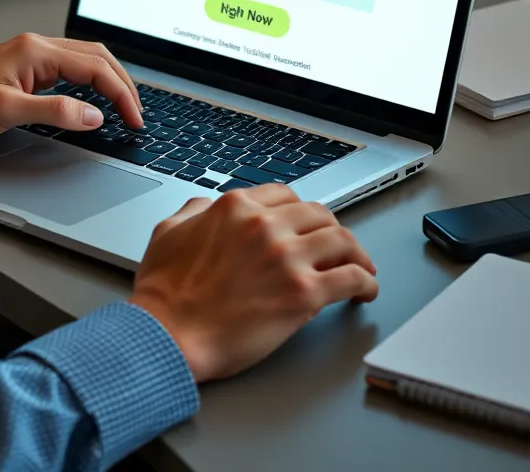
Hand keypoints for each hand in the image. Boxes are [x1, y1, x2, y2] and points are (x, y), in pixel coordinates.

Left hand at [0, 33, 143, 147]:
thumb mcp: (6, 112)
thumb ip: (55, 112)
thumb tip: (95, 116)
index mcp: (35, 50)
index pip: (95, 67)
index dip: (121, 94)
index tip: (134, 119)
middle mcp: (35, 48)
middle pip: (96, 58)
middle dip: (122, 85)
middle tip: (137, 114)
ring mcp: (29, 58)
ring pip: (84, 63)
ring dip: (107, 83)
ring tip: (123, 108)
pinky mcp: (23, 72)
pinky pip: (67, 72)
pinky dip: (88, 86)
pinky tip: (92, 101)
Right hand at [130, 184, 378, 383]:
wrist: (168, 334)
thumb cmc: (164, 293)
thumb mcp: (168, 232)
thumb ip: (193, 212)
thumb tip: (205, 206)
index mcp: (234, 207)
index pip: (285, 195)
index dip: (299, 212)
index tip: (305, 226)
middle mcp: (264, 225)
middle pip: (319, 214)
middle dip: (330, 230)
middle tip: (335, 248)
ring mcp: (286, 257)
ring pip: (343, 240)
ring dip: (356, 253)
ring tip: (360, 268)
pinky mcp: (303, 294)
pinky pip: (352, 279)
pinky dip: (366, 283)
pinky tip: (364, 291)